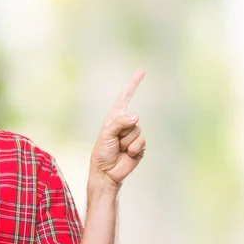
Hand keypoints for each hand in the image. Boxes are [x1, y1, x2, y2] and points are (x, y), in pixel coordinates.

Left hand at [89, 69, 145, 193]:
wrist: (106, 173)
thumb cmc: (102, 152)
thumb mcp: (107, 134)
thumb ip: (119, 123)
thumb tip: (136, 117)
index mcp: (115, 118)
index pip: (126, 97)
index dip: (133, 84)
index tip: (141, 71)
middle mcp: (125, 124)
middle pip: (133, 119)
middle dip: (122, 131)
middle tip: (114, 141)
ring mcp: (133, 136)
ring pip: (137, 131)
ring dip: (126, 141)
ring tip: (119, 149)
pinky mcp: (139, 147)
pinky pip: (142, 142)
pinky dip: (133, 148)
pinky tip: (127, 154)